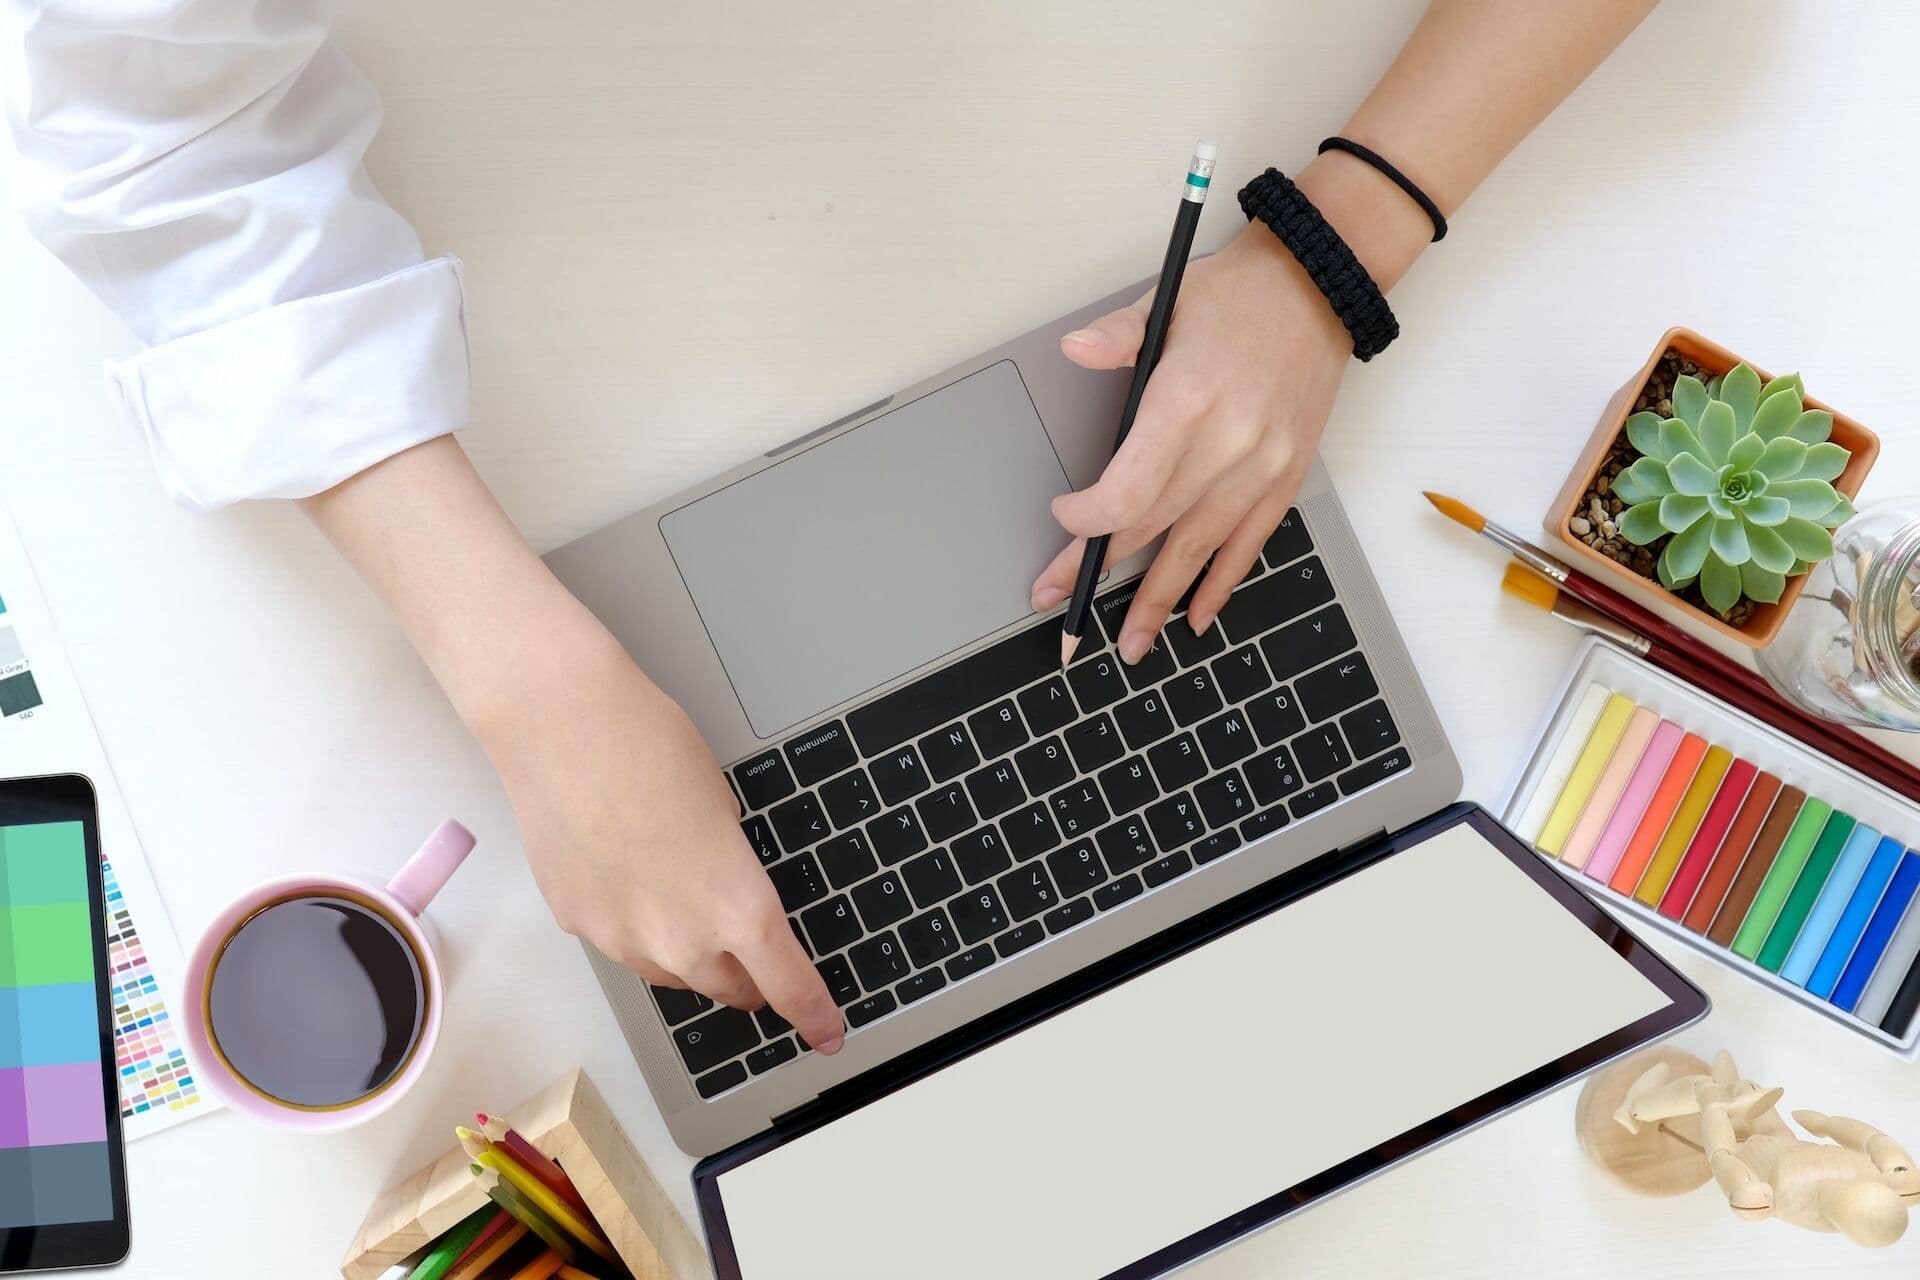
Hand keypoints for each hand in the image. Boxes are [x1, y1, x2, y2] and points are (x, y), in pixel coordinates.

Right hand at [488, 637, 844, 1053]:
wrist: (565, 729)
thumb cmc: (651, 749)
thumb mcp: (723, 807)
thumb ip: (729, 867)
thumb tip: (717, 883)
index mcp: (740, 908)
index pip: (788, 986)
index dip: (813, 1015)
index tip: (827, 1033)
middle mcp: (683, 940)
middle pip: (729, 990)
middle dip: (747, 980)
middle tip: (752, 960)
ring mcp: (623, 939)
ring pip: (671, 974)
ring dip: (689, 956)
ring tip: (682, 901)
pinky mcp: (578, 925)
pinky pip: (620, 943)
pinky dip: (633, 925)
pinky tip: (626, 876)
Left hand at [1029, 221, 1351, 660]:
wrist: (1319, 286)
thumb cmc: (1237, 295)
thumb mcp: (1165, 301)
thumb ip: (1116, 338)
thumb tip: (1074, 350)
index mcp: (1188, 401)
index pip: (1127, 490)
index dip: (1088, 522)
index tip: (1065, 522)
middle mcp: (1228, 443)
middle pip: (1152, 526)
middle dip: (1100, 572)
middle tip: (1062, 607)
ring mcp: (1262, 466)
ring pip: (1198, 549)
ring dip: (1159, 601)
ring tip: (1130, 642)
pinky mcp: (1287, 476)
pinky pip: (1250, 544)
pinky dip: (1220, 583)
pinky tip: (1195, 616)